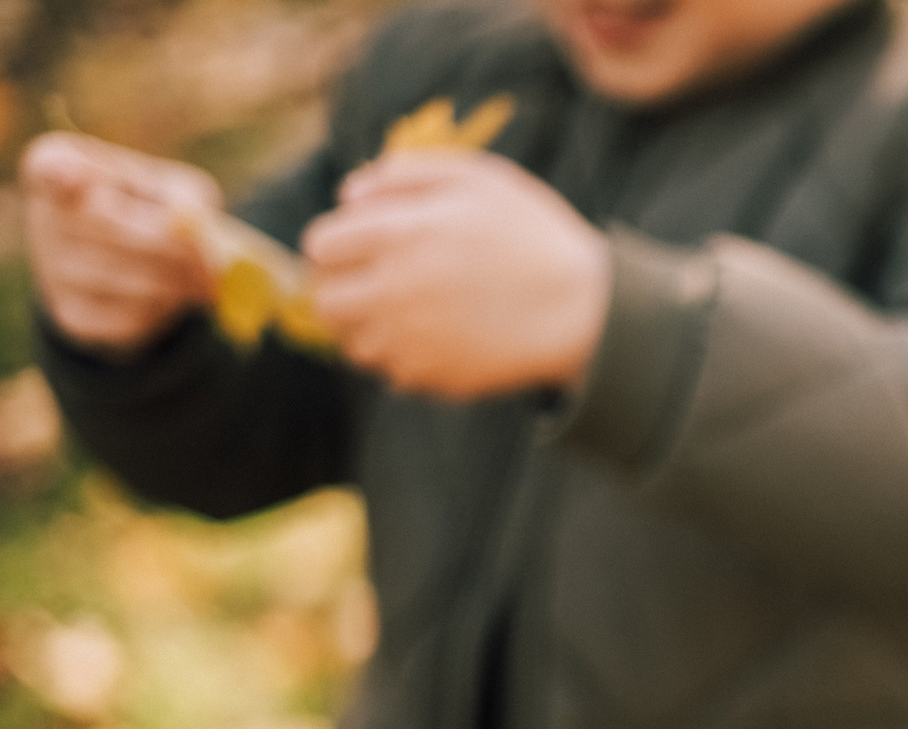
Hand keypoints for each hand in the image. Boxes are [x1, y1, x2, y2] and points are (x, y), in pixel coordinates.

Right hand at [20, 133, 219, 355]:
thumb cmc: (153, 210)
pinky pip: (128, 316)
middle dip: (170, 247)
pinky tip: (169, 295)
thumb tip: (193, 227)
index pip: (50, 167)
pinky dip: (163, 309)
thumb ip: (188, 200)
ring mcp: (51, 268)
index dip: (63, 175)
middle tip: (212, 264)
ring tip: (199, 279)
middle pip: (107, 227)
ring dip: (176, 282)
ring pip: (123, 278)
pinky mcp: (72, 314)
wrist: (135, 264)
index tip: (75, 177)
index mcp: (59, 166)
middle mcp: (45, 215)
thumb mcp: (176, 190)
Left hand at [303, 149, 611, 399]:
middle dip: (341, 289)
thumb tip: (349, 193)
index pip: (320, 245)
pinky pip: (390, 372)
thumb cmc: (536, 237)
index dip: (337, 243)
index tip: (362, 245)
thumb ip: (407, 173)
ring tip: (406, 314)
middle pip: (324, 302)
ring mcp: (412, 340)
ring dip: (368, 328)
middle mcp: (394, 290)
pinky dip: (403, 357)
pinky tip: (438, 339)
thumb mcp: (481, 179)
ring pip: (351, 343)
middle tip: (374, 284)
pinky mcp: (433, 377)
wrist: (587, 311)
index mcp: (400, 234)